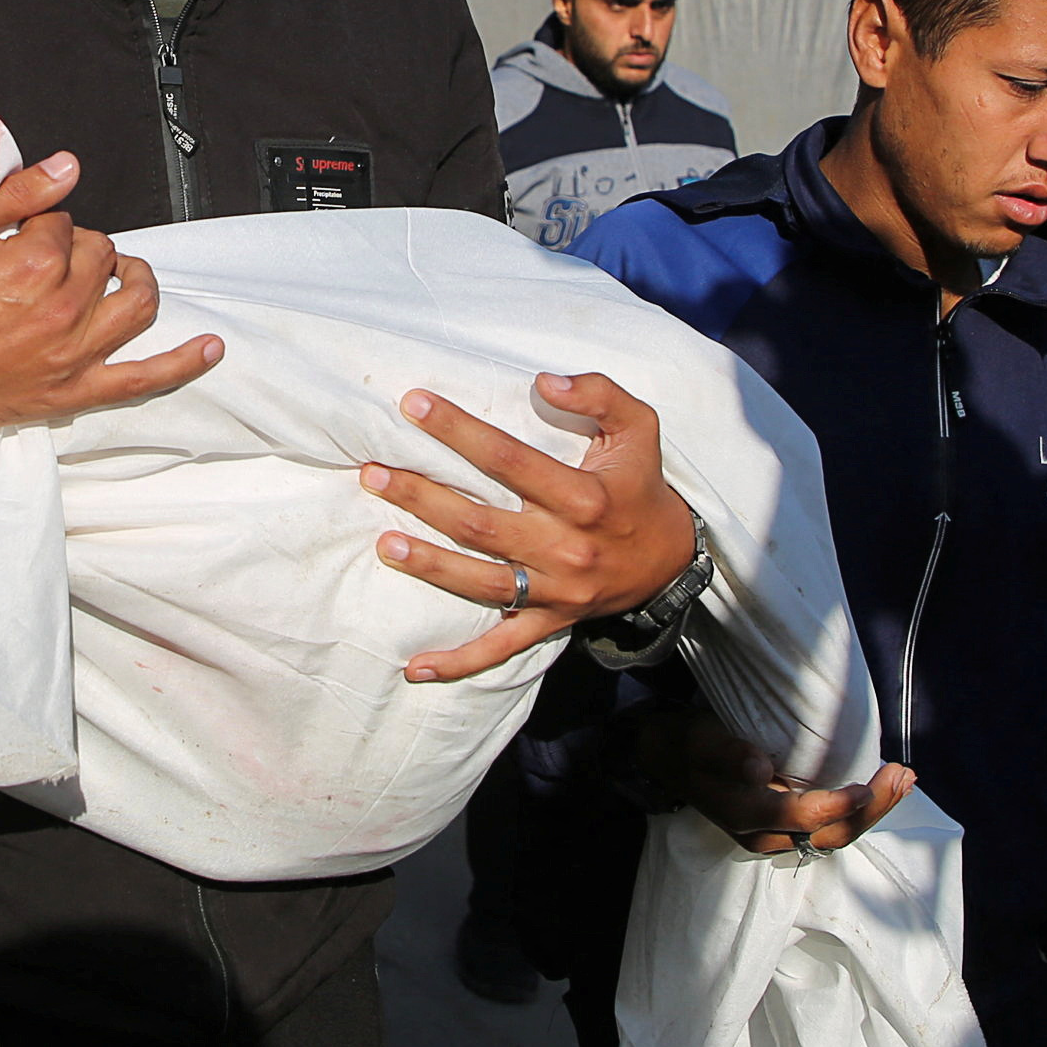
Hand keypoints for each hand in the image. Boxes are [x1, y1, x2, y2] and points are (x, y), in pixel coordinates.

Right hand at [0, 154, 220, 475]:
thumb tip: (69, 167)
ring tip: (124, 274)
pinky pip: (141, 380)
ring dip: (137, 281)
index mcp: (31, 263)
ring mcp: (71, 355)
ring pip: (137, 304)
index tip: (20, 236)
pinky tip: (212, 348)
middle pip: (103, 256)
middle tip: (50, 256)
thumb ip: (16, 199)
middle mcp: (60, 309)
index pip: (66, 223)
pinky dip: (182, 364)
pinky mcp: (70, 394)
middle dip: (83, 248)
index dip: (44, 225)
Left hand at [358, 373, 700, 683]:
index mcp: (585, 497)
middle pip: (481, 523)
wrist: (673, 559)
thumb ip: (599, 394)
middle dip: (422, 498)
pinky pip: (500, 648)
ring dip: (429, 565)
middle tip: (373, 474)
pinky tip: (413, 666)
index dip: (459, 431)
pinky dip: (458, 661)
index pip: (509, 459)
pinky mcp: (550, 622)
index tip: (413, 406)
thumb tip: (543, 380)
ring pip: (481, 582)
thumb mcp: (639, 429)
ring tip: (382, 543)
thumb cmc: (642, 485)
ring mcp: (555, 591)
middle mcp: (566, 548)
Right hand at [637, 706, 915, 854]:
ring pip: (835, 834)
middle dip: (873, 810)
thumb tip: (760, 768)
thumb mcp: (700, 740)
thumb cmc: (686, 743)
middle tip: (904, 775)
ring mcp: (778, 834)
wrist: (665, 757)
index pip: (803, 818)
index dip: (838, 804)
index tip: (868, 784)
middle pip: (831, 834)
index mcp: (747, 815)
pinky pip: (830, 826)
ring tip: (903, 779)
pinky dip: (859, 809)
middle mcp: (766, 834)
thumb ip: (728, 754)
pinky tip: (878, 788)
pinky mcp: (785, 825)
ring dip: (873, 811)